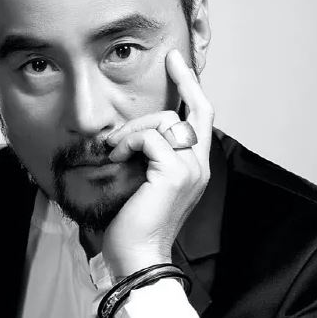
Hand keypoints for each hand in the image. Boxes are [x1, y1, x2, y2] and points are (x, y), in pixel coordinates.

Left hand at [102, 49, 213, 279]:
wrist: (136, 256)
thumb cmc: (133, 225)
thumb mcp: (142, 182)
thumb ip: (147, 156)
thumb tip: (127, 133)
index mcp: (194, 168)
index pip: (201, 115)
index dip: (190, 85)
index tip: (175, 61)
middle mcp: (199, 165)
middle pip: (183, 112)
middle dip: (153, 108)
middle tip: (123, 129)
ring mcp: (191, 168)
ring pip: (165, 120)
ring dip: (132, 132)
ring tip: (114, 152)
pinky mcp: (175, 172)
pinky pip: (150, 136)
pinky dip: (128, 143)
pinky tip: (116, 159)